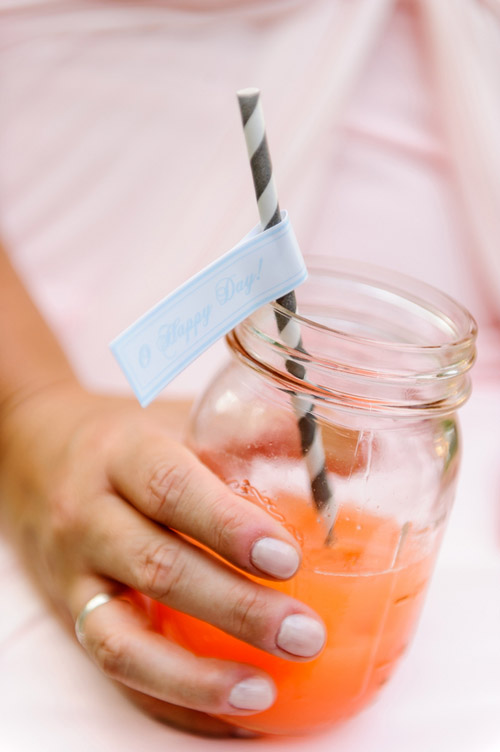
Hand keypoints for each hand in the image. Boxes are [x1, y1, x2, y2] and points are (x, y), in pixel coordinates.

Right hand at [0, 382, 325, 736]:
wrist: (36, 454)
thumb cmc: (127, 438)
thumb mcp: (179, 417)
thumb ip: (254, 430)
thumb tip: (343, 451)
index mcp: (122, 455)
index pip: (170, 489)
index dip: (227, 526)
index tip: (286, 559)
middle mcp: (89, 515)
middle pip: (156, 567)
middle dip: (233, 608)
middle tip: (302, 634)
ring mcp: (74, 574)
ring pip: (121, 639)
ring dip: (193, 676)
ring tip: (261, 691)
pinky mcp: (72, 614)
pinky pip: (115, 665)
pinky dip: (169, 693)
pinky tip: (223, 705)